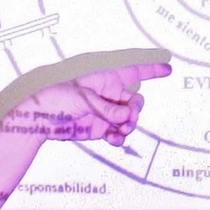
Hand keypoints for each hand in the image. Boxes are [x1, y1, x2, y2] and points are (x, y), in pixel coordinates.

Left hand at [0, 59, 170, 146]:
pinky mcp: (100, 129)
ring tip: (119, 131)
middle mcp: (109, 95)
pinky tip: (113, 139)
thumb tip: (126, 117)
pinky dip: (118, 137)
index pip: (134, 72)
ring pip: (129, 120)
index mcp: (106, 79)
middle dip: (135, 110)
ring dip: (128, 126)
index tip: (168, 69)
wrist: (40, 119)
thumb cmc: (57, 98)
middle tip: (126, 118)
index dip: (151, 70)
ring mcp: (105, 113)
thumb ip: (107, 108)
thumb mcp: (84, 98)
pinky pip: (117, 133)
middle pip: (135, 102)